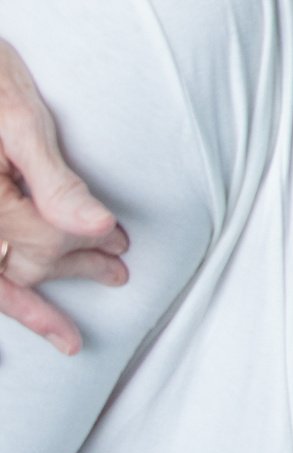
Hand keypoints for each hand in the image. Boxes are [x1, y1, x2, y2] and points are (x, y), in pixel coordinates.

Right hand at [0, 36, 127, 354]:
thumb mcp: (22, 120)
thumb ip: (55, 178)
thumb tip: (99, 225)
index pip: (43, 237)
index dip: (86, 242)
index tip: (120, 240)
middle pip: (20, 261)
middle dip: (67, 268)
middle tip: (118, 271)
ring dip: (32, 303)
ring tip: (69, 333)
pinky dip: (6, 300)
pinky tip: (31, 321)